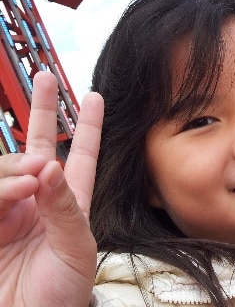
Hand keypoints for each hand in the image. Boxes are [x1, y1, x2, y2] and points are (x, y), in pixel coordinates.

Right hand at [0, 71, 102, 305]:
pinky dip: (0, 188)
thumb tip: (49, 165)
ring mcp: (9, 211)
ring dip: (15, 167)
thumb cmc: (63, 294)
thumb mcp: (75, 248)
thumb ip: (64, 207)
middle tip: (46, 79)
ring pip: (7, 168)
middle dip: (43, 110)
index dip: (87, 125)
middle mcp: (39, 201)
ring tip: (30, 180)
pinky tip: (14, 191)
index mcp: (70, 204)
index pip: (80, 155)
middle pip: (37, 147)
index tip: (94, 96)